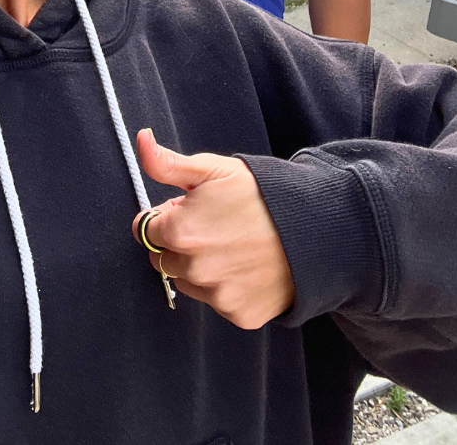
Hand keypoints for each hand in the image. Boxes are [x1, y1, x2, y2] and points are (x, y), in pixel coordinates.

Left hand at [131, 129, 294, 328]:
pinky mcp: (240, 315)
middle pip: (164, 259)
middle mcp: (194, 270)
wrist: (316, 229)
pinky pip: (219, 302)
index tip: (187, 209)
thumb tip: (140, 141)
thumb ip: (167, 163)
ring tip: (232, 246)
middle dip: (178, 243)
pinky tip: (247, 267)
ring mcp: (217, 296)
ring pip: (189, 282)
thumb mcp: (212, 169)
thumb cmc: (261, 195)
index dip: (166, 216)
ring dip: (199, 268)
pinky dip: (227, 287)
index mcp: (179, 232)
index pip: (146, 230)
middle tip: (212, 226)